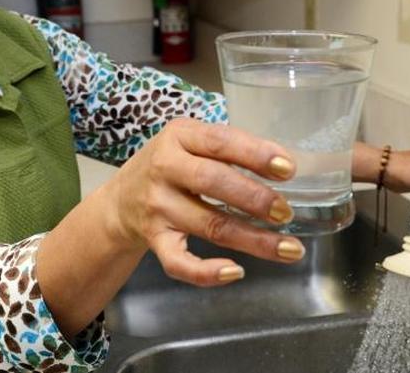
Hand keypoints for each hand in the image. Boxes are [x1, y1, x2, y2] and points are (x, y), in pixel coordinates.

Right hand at [102, 118, 305, 286]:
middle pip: (213, 182)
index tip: (288, 169)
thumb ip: (228, 148)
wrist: (120, 199)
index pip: (220, 142)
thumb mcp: (191, 142)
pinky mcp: (154, 239)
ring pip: (209, 225)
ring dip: (253, 240)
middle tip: (286, 212)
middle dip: (255, 199)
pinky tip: (235, 271)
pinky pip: (178, 261)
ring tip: (289, 248)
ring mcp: (158, 206)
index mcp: (179, 136)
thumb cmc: (170, 166)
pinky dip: (207, 272)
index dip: (256, 154)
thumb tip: (283, 166)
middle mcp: (165, 168)